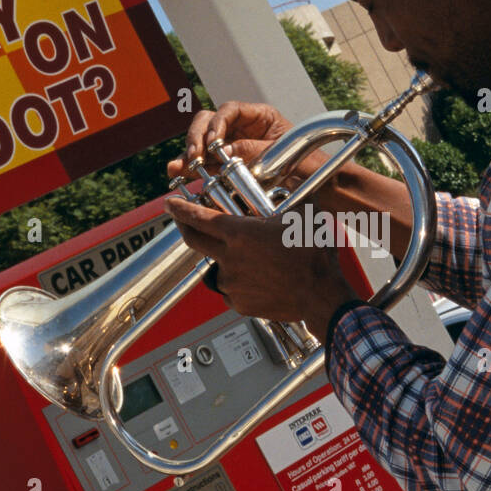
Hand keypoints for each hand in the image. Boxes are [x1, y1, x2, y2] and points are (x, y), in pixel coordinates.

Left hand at [164, 196, 357, 341]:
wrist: (320, 295)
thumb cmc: (312, 256)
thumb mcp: (301, 216)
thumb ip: (286, 201)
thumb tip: (289, 187)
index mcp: (240, 233)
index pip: (198, 217)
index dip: (180, 208)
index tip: (170, 204)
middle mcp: (229, 257)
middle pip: (193, 241)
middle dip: (184, 227)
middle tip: (183, 221)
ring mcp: (231, 282)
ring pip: (217, 267)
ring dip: (225, 259)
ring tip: (248, 259)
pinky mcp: (238, 302)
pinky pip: (230, 289)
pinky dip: (238, 282)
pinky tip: (257, 279)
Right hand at [167, 100, 326, 185]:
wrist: (322, 186)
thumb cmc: (309, 164)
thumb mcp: (281, 155)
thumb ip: (253, 151)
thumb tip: (223, 151)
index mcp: (260, 117)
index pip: (230, 110)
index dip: (217, 123)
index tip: (213, 142)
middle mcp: (243, 128)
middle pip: (210, 122)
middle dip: (197, 138)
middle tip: (194, 157)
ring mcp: (234, 145)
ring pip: (203, 142)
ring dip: (189, 154)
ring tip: (178, 169)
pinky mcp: (228, 165)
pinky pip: (207, 162)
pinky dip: (193, 167)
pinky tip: (180, 174)